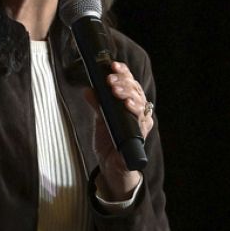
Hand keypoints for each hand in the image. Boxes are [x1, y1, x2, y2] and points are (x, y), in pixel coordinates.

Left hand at [88, 61, 153, 201]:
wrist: (111, 165)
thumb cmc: (109, 140)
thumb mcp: (100, 119)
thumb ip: (96, 104)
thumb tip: (88, 89)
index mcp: (129, 103)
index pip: (129, 83)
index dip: (124, 73)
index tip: (113, 65)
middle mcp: (138, 111)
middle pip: (135, 90)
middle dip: (123, 82)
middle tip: (110, 79)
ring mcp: (141, 122)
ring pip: (140, 102)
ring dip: (128, 93)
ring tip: (116, 89)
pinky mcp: (140, 135)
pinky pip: (141, 120)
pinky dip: (135, 111)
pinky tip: (128, 105)